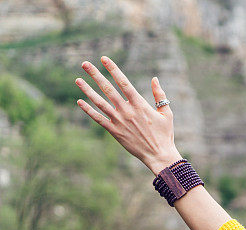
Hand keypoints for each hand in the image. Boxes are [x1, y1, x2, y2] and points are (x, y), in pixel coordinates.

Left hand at [75, 55, 182, 174]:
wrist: (159, 155)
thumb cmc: (165, 134)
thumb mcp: (167, 113)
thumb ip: (159, 95)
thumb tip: (154, 79)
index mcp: (140, 104)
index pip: (123, 82)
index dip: (113, 69)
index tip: (104, 59)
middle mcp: (127, 110)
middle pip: (108, 89)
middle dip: (95, 75)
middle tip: (85, 64)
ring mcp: (119, 121)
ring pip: (99, 102)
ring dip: (87, 90)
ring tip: (77, 80)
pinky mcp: (114, 132)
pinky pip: (98, 119)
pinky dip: (88, 110)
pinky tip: (80, 102)